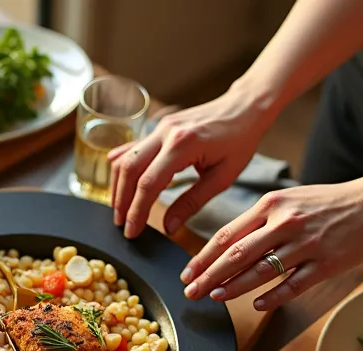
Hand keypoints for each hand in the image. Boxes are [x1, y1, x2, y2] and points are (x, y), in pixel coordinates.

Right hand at [110, 87, 268, 238]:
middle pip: (128, 170)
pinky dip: (123, 168)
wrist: (244, 107)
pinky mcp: (158, 127)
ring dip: (118, 186)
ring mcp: (159, 127)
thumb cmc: (240, 140)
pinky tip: (121, 185)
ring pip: (124, 158)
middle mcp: (165, 133)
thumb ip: (192, 202)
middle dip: (121, 201)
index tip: (132, 231)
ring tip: (121, 210)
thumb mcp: (222, 177)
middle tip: (121, 225)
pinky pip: (131, 148)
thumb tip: (168, 227)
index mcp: (183, 145)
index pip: (149, 183)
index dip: (137, 211)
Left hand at [180, 176, 362, 309]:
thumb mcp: (289, 199)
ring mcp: (305, 244)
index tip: (187, 273)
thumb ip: (260, 219)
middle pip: (236, 255)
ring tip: (215, 298)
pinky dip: (271, 297)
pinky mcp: (325, 263)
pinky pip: (292, 285)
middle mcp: (284, 223)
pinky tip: (255, 305)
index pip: (227, 235)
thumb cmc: (329, 202)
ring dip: (233, 287)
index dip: (203, 257)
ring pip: (260, 271)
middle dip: (208, 276)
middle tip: (190, 292)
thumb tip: (229, 245)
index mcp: (271, 205)